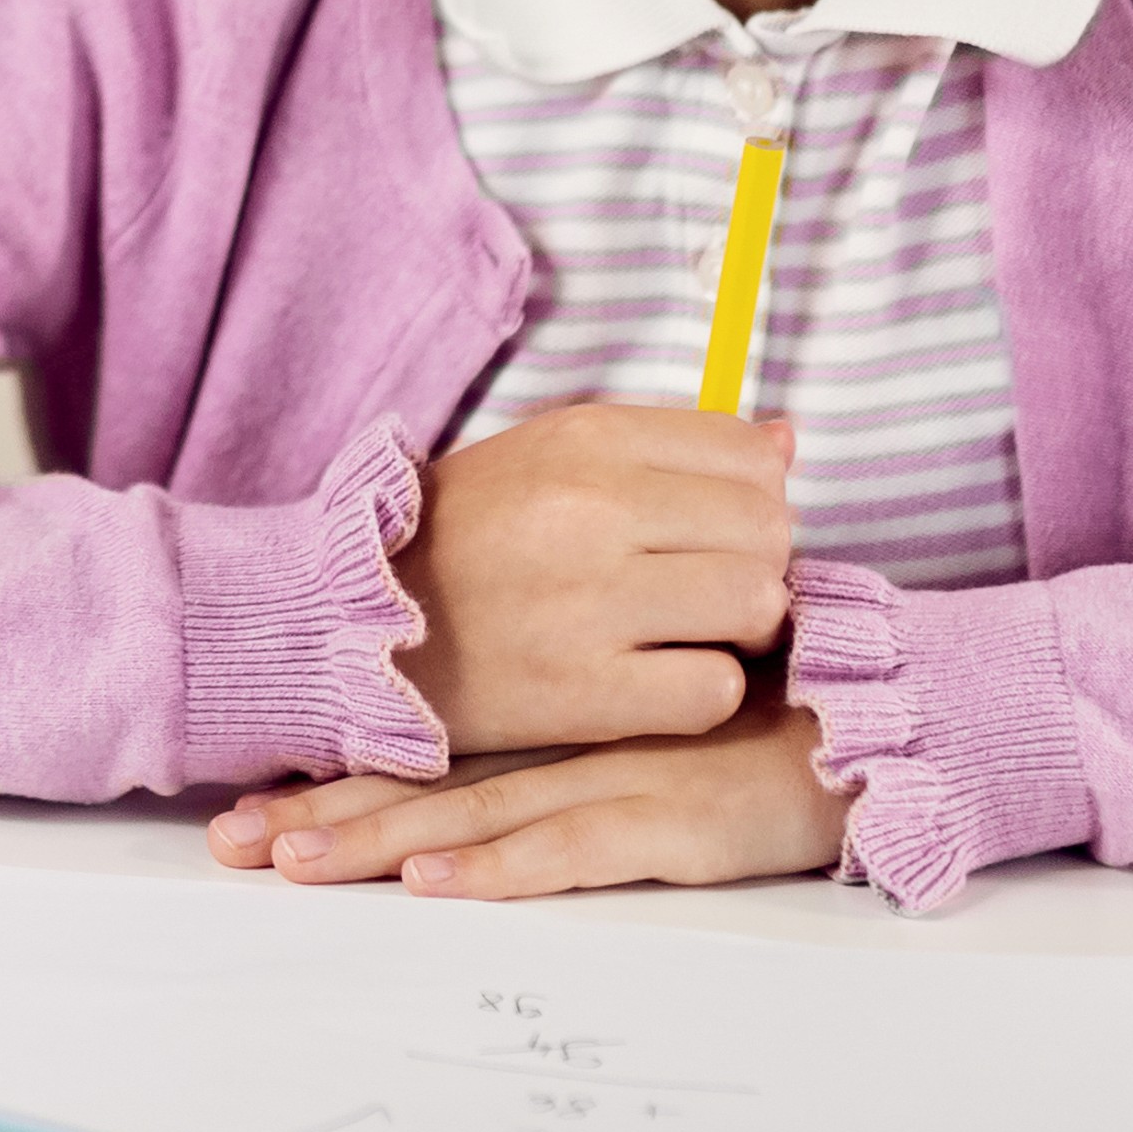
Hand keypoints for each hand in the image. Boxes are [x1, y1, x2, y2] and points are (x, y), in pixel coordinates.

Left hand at [202, 697, 850, 898]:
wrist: (890, 719)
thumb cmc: (787, 721)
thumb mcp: (665, 733)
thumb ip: (599, 740)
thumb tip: (512, 782)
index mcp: (565, 735)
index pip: (431, 761)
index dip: (339, 779)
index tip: (252, 805)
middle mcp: (574, 755)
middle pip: (424, 790)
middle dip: (319, 817)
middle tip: (224, 845)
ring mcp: (621, 784)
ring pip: (474, 817)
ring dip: (377, 843)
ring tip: (288, 862)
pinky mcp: (675, 823)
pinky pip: (575, 848)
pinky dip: (503, 869)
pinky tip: (437, 885)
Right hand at [392, 402, 795, 753]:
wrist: (346, 619)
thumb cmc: (460, 537)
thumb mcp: (549, 457)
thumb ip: (666, 448)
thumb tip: (786, 443)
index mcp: (589, 438)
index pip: (751, 457)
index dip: (753, 501)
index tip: (712, 532)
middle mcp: (594, 507)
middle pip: (768, 531)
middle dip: (755, 566)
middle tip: (703, 592)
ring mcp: (589, 600)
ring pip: (757, 604)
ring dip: (738, 631)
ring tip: (684, 635)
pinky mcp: (582, 691)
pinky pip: (713, 690)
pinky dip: (699, 693)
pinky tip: (652, 682)